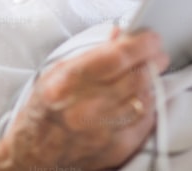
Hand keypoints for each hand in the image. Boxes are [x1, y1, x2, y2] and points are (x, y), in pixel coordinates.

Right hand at [0, 28, 169, 170]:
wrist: (33, 155)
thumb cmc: (44, 111)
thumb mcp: (57, 72)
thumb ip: (91, 53)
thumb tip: (120, 35)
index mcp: (68, 83)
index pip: (116, 57)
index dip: (140, 44)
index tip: (150, 38)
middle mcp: (86, 108)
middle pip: (137, 77)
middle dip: (153, 61)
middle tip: (157, 54)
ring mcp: (103, 131)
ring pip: (145, 98)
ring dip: (151, 83)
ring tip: (147, 75)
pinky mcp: (116, 149)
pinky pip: (145, 121)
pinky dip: (147, 106)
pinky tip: (140, 98)